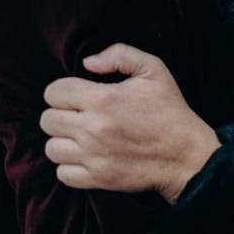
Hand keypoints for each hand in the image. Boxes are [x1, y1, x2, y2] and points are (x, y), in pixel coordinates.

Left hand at [40, 44, 220, 202]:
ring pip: (51, 148)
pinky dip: (69, 165)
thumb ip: (119, 54)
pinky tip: (84, 156)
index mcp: (103, 99)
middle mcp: (93, 128)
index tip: (76, 95)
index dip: (62, 90)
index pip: (54, 92)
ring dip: (62, 140)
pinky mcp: (98, 179)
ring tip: (80, 136)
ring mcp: (93, 156)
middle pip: (47, 120)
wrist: (186, 154)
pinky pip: (62, 173)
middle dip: (60, 113)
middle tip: (78, 115)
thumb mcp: (154, 69)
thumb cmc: (169, 109)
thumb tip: (87, 62)